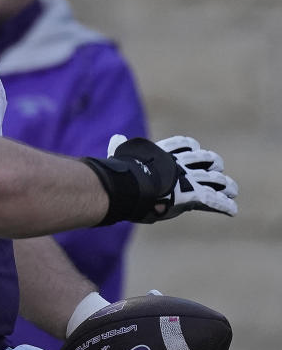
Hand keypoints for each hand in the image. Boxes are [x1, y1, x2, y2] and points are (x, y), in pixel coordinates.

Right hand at [108, 134, 237, 220]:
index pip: (183, 144)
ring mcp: (189, 180)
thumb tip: (116, 138)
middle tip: (217, 169)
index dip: (190, 146)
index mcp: (164, 156)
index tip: (196, 148)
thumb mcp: (121, 157)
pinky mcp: (194, 194)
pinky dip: (224, 206)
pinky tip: (232, 211)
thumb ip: (120, 148)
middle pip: (204, 159)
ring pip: (214, 179)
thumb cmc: (123, 173)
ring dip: (226, 185)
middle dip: (212, 163)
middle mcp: (181, 166)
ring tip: (233, 190)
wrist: (133, 184)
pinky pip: (214, 200)